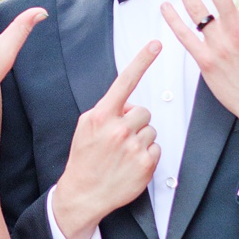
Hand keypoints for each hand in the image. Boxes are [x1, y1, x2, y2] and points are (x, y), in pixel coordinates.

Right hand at [47, 42, 163, 238]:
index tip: (156, 44)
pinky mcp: (146, 164)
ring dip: (141, 139)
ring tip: (123, 153)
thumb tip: (126, 104)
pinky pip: (156, 148)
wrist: (82, 194)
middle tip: (120, 138)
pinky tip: (131, 164)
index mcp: (101, 116)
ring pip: (151, 130)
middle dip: (135, 122)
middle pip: (143, 111)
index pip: (125, 81)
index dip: (142, 60)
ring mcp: (133, 147)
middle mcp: (118, 129)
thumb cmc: (84, 159)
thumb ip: (106, 110)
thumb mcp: (86, 127)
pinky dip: (147, 155)